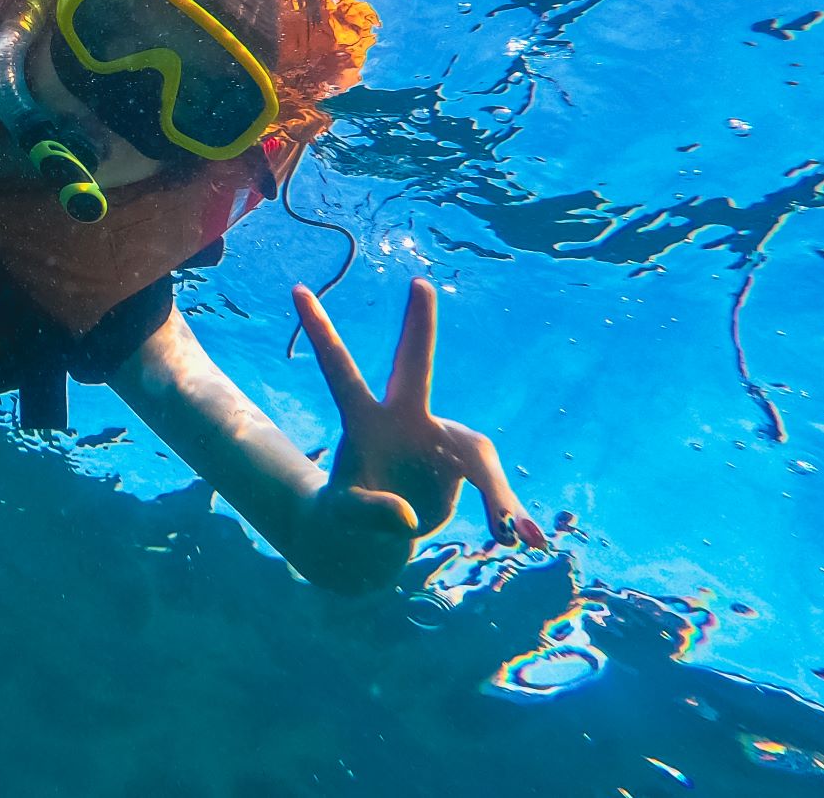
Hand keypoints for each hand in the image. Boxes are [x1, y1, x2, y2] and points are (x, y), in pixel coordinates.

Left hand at [288, 278, 545, 592]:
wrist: (375, 533)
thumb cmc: (349, 517)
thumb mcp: (349, 519)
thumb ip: (370, 516)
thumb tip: (408, 522)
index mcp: (364, 424)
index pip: (339, 370)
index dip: (320, 332)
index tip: (295, 290)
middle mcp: (402, 417)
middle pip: (414, 364)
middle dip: (417, 323)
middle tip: (419, 283)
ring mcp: (434, 434)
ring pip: (476, 457)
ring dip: (497, 496)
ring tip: (515, 539)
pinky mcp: (459, 461)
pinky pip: (493, 487)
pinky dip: (508, 513)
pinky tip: (527, 540)